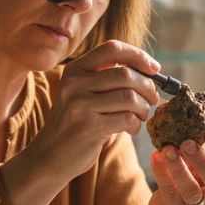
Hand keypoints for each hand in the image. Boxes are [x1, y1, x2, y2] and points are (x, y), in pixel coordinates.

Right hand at [1, 40, 161, 204]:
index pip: (112, 48)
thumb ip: (106, 79)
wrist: (50, 156)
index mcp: (75, 69)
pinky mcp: (89, 127)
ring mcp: (80, 105)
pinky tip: (131, 128)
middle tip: (152, 99)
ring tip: (141, 116)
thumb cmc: (75, 123)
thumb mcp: (82, 93)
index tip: (154, 69)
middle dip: (147, 87)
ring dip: (143, 108)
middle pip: (126, 73)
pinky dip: (136, 124)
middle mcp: (75, 83)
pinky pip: (127, 118)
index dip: (138, 56)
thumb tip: (149, 71)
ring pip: (129, 97)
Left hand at [144, 127, 204, 204]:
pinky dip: (161, 173)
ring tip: (167, 149)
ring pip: (191, 191)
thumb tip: (192, 119)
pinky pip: (169, 192)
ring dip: (179, 168)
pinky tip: (155, 156)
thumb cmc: (192, 180)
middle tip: (187, 142)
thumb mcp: (200, 164)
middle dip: (203, 162)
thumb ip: (200, 147)